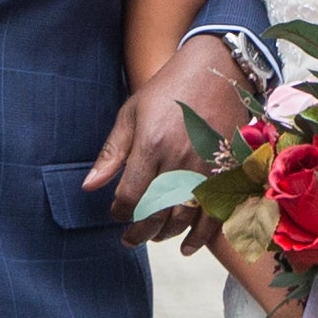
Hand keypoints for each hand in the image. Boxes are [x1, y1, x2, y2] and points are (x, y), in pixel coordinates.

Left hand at [88, 35, 257, 246]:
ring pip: (184, 218)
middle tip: (129, 239)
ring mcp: (207, 168)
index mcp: (151, 144)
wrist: (218, 70)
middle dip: (139, 232)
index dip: (119, 212)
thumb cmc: (169, 89)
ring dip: (165, 234)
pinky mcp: (228, 171)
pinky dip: (200, 236)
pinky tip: (186, 246)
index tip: (116, 213)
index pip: (130, 196)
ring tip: (153, 236)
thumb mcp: (132, 113)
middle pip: (156, 214)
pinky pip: (214, 214)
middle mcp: (179, 161)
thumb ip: (112, 152)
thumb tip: (89, 186)